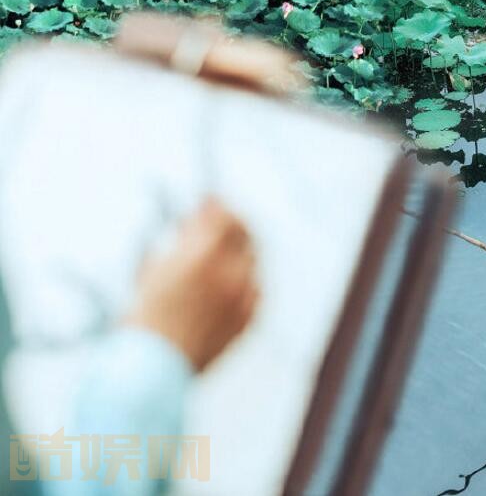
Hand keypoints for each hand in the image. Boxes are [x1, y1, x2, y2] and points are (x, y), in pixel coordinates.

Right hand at [127, 197, 258, 371]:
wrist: (152, 369)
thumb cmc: (143, 317)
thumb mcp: (155, 268)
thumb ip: (181, 240)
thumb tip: (195, 220)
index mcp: (203, 255)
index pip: (225, 216)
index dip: (218, 207)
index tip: (210, 202)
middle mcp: (230, 273)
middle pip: (246, 235)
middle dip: (233, 226)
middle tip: (219, 224)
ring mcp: (243, 298)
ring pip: (252, 262)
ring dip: (238, 254)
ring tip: (216, 258)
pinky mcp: (248, 319)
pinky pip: (255, 289)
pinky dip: (244, 282)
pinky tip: (227, 285)